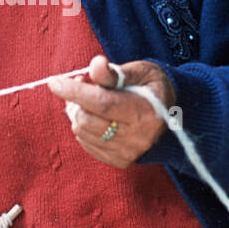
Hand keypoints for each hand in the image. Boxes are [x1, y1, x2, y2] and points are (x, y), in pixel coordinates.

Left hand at [47, 55, 175, 168]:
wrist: (174, 118)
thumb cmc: (153, 88)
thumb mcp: (140, 71)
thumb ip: (115, 71)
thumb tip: (94, 67)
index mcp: (145, 112)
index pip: (102, 103)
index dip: (75, 92)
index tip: (54, 81)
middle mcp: (137, 137)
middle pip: (87, 119)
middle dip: (76, 100)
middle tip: (82, 83)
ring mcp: (128, 153)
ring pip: (82, 132)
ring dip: (78, 113)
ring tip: (90, 99)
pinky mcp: (119, 161)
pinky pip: (86, 143)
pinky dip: (84, 127)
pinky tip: (95, 116)